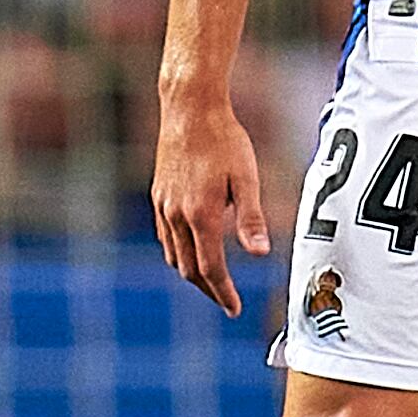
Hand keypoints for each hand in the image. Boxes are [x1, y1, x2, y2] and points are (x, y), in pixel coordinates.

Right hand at [150, 86, 266, 315]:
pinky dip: (179, 253)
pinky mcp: (158, 194)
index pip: (211, 268)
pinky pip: (165, 236)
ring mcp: (164, 205)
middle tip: (226, 301)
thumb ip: (251, 218)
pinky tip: (191, 249)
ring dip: (192, 274)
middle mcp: (177, 215)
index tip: (234, 309)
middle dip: (208, 289)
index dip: (223, 293)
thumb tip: (259, 253)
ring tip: (211, 281)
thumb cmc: (223, 138)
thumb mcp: (246, 177)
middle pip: (188, 269)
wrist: (188, 107)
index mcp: (201, 215)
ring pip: (174, 255)